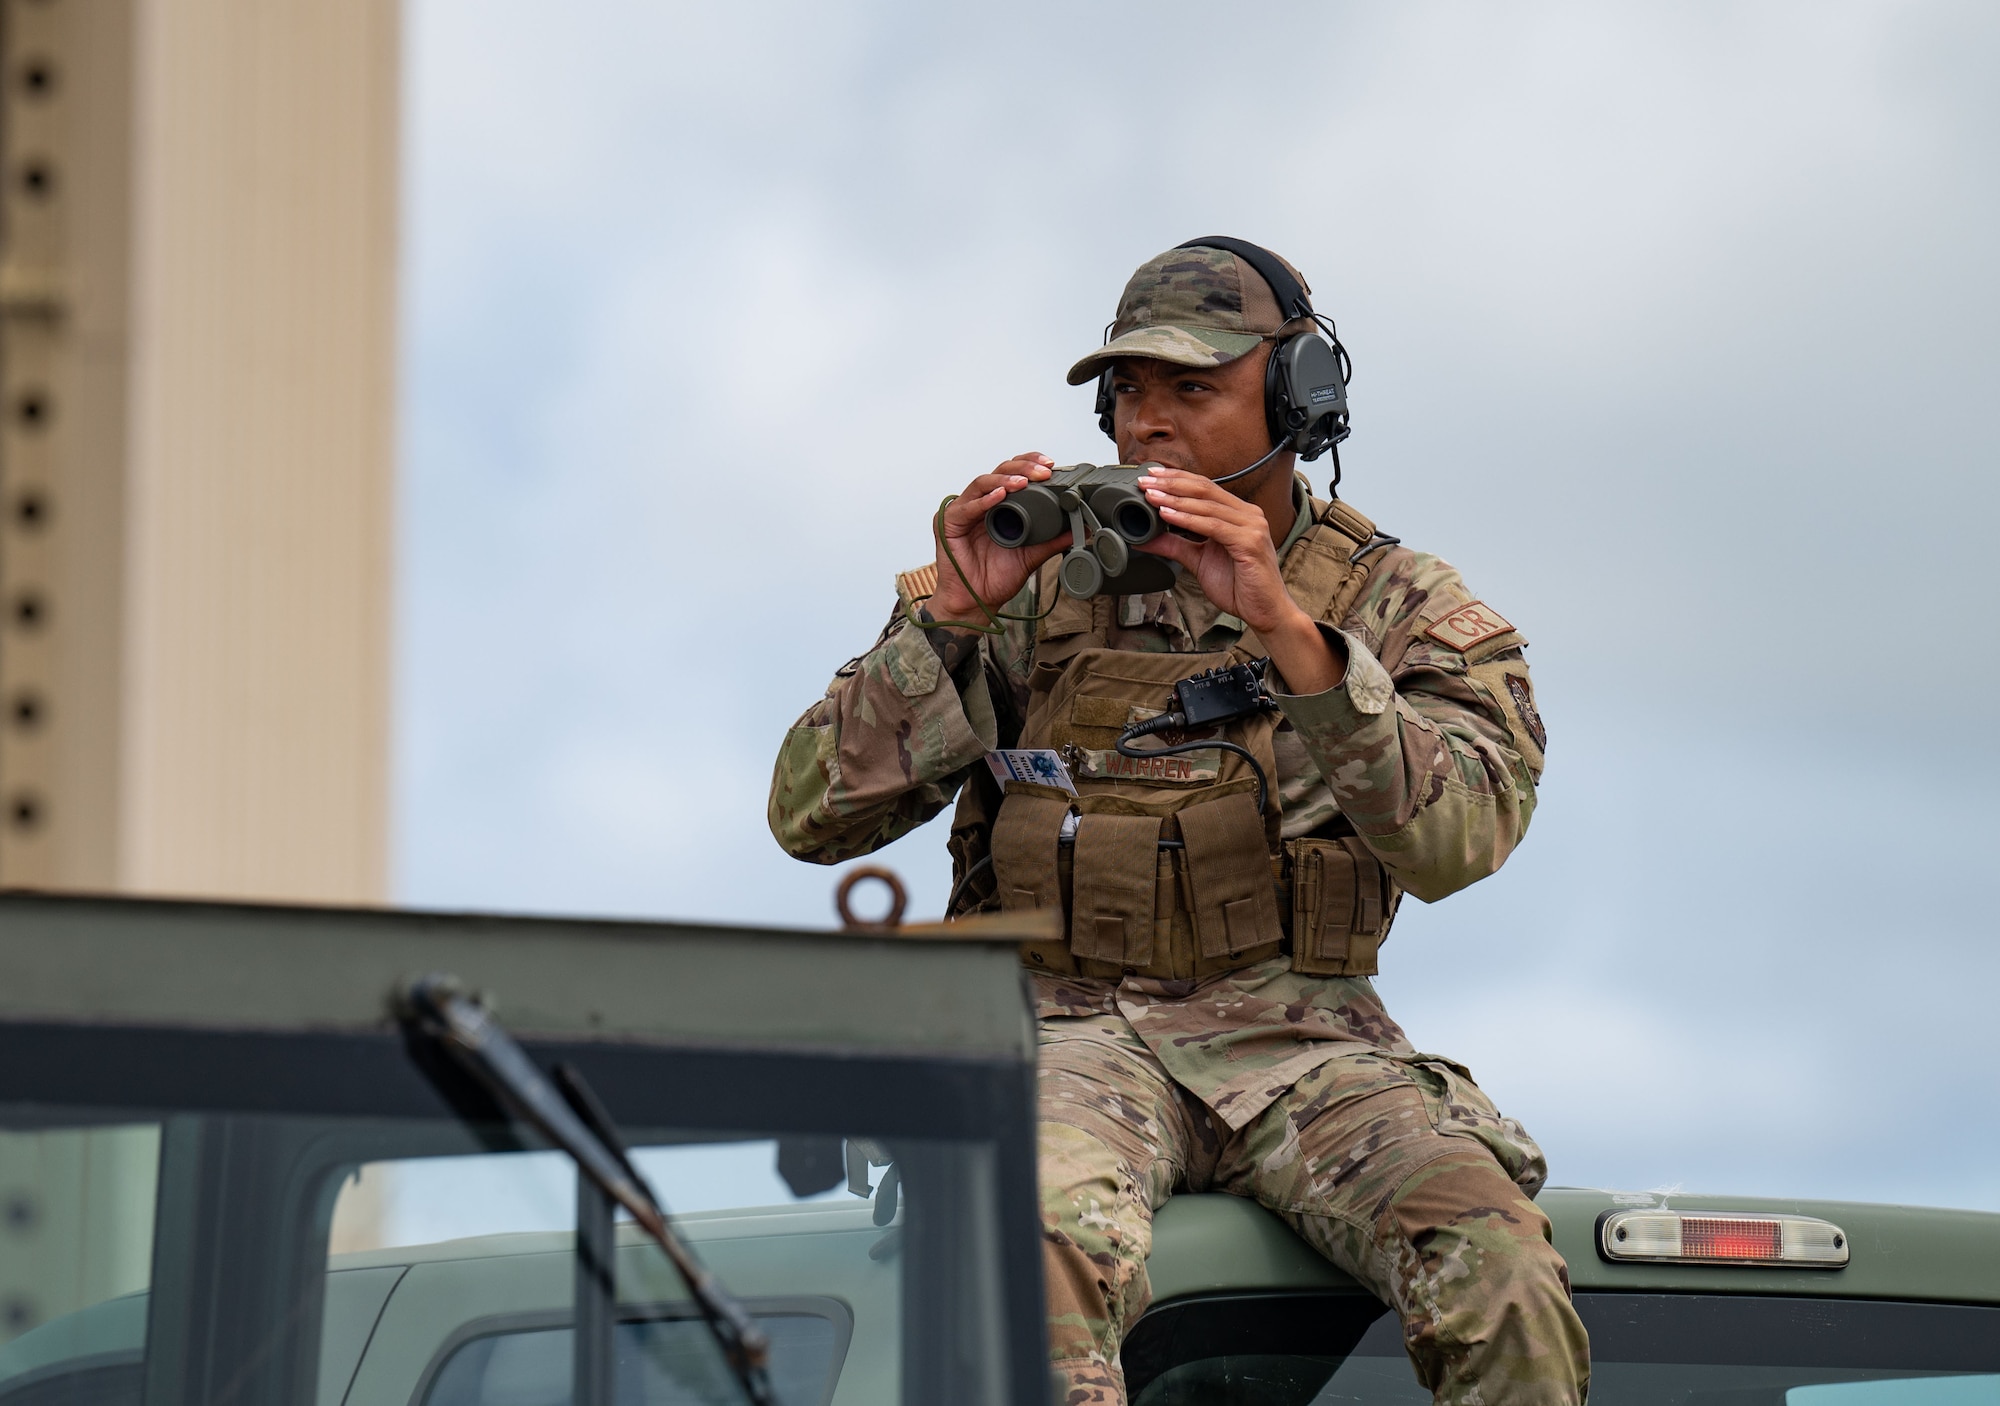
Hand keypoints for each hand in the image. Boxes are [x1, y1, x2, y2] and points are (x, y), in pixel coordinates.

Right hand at [928, 454, 1071, 620]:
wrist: (977, 602)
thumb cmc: (996, 578)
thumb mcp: (1032, 555)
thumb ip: (1053, 539)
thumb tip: (1080, 529)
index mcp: (998, 506)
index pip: (1013, 473)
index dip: (1029, 464)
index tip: (1050, 467)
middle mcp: (979, 504)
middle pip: (999, 471)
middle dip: (1022, 468)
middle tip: (1042, 473)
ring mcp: (963, 511)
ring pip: (982, 483)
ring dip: (1004, 479)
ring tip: (1023, 482)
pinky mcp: (947, 523)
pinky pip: (966, 507)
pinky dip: (984, 500)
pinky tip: (999, 497)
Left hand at [1137, 466, 1346, 692]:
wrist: (1265, 611)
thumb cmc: (1239, 586)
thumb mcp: (1198, 560)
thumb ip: (1174, 546)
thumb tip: (1144, 538)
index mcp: (1239, 514)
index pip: (1204, 487)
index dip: (1177, 478)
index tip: (1151, 476)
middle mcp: (1248, 514)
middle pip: (1204, 490)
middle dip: (1172, 483)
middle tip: (1145, 482)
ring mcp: (1252, 526)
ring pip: (1207, 506)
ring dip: (1175, 499)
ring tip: (1151, 497)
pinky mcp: (1250, 542)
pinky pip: (1213, 526)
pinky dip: (1188, 520)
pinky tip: (1168, 515)